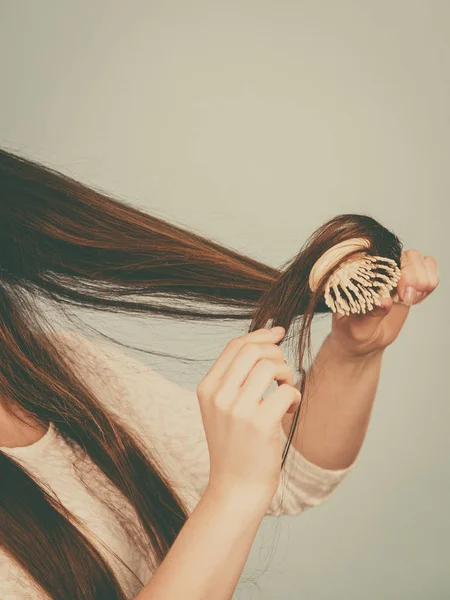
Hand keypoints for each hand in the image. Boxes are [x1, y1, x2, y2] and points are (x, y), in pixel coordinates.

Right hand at [197, 327, 300, 507]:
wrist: (235, 488)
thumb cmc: (236, 445)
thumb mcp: (223, 408)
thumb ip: (236, 377)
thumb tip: (265, 339)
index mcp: (207, 388)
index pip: (235, 346)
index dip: (261, 335)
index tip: (278, 333)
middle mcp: (218, 396)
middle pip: (253, 350)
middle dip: (275, 352)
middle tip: (282, 372)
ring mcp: (237, 410)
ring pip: (271, 366)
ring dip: (287, 374)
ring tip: (286, 391)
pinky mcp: (259, 425)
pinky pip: (286, 391)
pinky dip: (294, 397)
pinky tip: (290, 410)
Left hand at [329, 249, 439, 357]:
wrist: (363, 340)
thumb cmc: (353, 332)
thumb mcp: (358, 328)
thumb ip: (371, 314)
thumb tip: (384, 300)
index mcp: (356, 272)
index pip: (380, 257)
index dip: (395, 271)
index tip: (399, 295)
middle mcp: (375, 266)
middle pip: (405, 255)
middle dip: (413, 278)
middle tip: (407, 300)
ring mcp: (392, 269)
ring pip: (419, 259)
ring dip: (422, 281)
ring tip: (409, 301)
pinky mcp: (408, 276)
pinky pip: (429, 266)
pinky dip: (429, 282)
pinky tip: (416, 298)